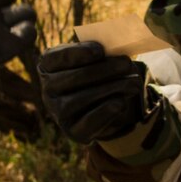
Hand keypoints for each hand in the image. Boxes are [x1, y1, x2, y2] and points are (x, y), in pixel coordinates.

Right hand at [38, 41, 152, 143]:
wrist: (97, 104)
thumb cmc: (94, 72)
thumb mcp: (92, 58)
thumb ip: (98, 53)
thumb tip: (115, 54)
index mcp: (48, 65)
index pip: (58, 57)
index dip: (79, 53)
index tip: (100, 50)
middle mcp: (48, 90)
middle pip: (74, 78)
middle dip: (104, 69)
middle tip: (127, 63)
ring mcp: (58, 112)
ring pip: (82, 99)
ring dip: (111, 88)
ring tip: (132, 82)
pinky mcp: (73, 131)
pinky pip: (89, 121)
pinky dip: (106, 111)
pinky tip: (121, 102)